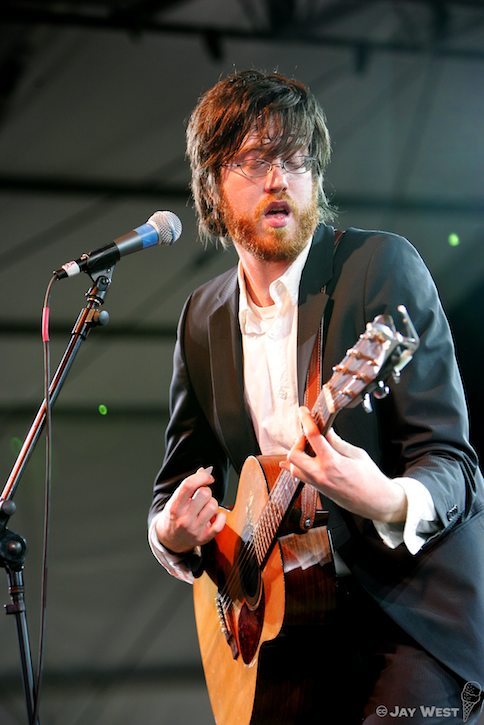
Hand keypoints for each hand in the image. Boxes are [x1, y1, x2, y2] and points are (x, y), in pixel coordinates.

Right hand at [155, 467, 225, 553]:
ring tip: (204, 508)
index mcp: (174, 507)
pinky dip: (220, 516)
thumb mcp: (176, 499)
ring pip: (214, 506)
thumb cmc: (174, 516)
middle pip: (205, 493)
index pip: (189, 485)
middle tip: (202, 496)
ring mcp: (194, 529)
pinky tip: (214, 516)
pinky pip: (221, 522)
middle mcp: (184, 519)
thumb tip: (204, 471)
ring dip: (212, 503)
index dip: (201, 477)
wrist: (169, 540)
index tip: (207, 477)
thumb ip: (189, 485)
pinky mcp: (204, 537)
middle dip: (206, 491)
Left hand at [281, 407, 407, 523]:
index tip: (303, 412)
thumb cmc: (371, 479)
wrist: (376, 502)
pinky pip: (300, 477)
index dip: (306, 420)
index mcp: (333, 463)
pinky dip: (297, 466)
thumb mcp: (356, 454)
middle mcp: (321, 474)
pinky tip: (300, 460)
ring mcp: (318, 484)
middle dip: (298, 441)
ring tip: (309, 448)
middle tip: (309, 436)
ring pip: (293, 467)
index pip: (312, 436)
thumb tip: (326, 430)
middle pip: (294, 455)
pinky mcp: (318, 489)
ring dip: (297, 455)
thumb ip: (337, 442)